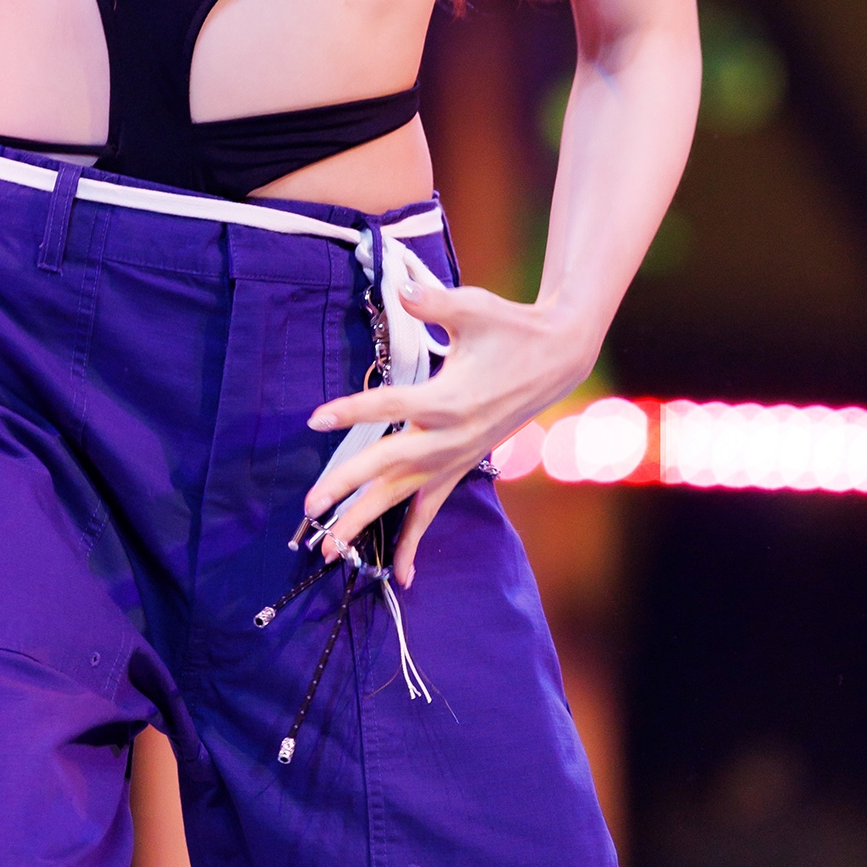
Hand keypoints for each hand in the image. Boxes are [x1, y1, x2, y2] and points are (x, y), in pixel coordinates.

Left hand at [302, 278, 593, 587]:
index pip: (391, 405)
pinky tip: (400, 576)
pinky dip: (414, 541)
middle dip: (348, 487)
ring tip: (331, 549)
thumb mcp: (475, 307)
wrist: (557, 358)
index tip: (315, 418)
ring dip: (367, 521)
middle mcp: (451, 436)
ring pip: (404, 497)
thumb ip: (434, 303)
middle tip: (309, 508)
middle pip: (390, 466)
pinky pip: (433, 509)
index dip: (352, 410)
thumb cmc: (511, 328)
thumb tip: (402, 290)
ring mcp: (457, 457)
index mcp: (450, 398)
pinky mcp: (462, 465)